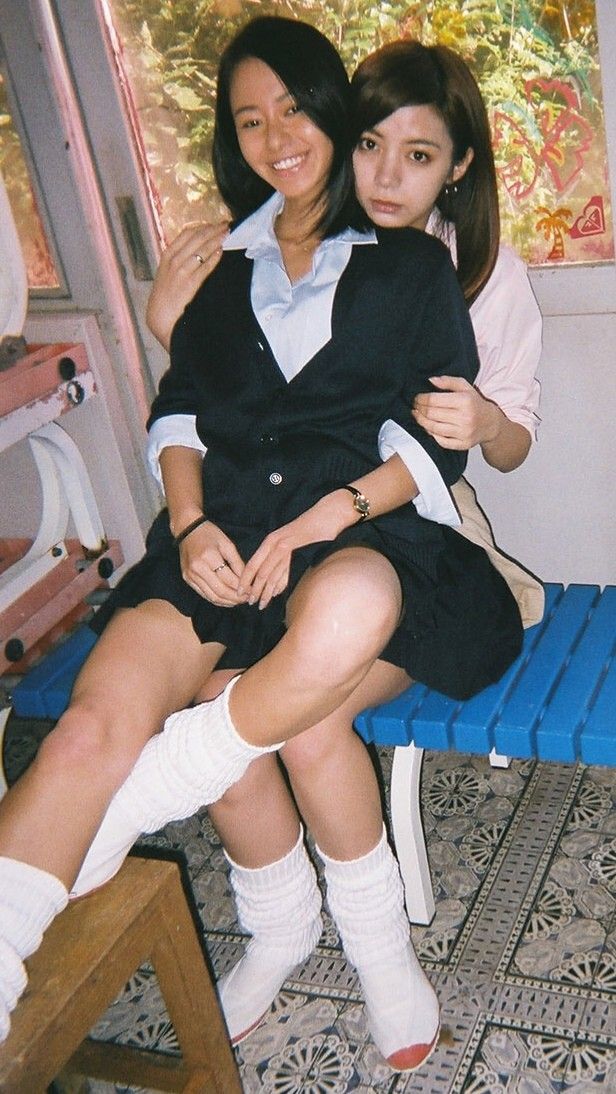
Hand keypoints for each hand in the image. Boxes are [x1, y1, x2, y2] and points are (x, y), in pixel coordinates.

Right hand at [146, 221, 228, 349]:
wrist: (160, 315)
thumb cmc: (165, 294)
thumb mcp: (167, 271)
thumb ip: (178, 258)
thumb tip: (196, 247)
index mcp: (167, 254)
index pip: (187, 233)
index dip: (203, 226)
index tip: (215, 224)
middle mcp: (173, 260)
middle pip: (197, 238)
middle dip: (213, 229)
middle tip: (227, 224)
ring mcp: (181, 271)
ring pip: (202, 249)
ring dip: (216, 239)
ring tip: (228, 234)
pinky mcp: (190, 283)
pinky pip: (205, 267)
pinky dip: (214, 258)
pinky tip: (222, 251)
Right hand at [179, 520, 245, 606]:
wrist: (187, 530)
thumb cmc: (209, 534)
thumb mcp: (227, 544)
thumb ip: (237, 563)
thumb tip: (247, 581)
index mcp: (209, 557)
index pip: (229, 579)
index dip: (242, 588)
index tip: (252, 591)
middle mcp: (197, 569)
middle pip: (220, 591)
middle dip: (236, 598)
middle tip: (247, 599)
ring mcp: (190, 576)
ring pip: (212, 596)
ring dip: (227, 602)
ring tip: (239, 601)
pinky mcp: (187, 580)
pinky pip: (204, 595)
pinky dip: (217, 600)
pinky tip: (227, 600)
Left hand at [240, 494, 347, 610]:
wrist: (328, 514)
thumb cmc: (313, 530)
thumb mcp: (293, 543)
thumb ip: (282, 560)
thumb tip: (274, 584)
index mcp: (270, 541)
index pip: (252, 564)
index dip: (245, 580)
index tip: (240, 593)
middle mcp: (273, 542)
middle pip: (258, 571)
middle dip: (252, 589)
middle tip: (249, 603)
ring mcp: (283, 544)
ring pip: (269, 573)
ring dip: (264, 591)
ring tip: (261, 604)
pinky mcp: (294, 545)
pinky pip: (284, 570)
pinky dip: (279, 584)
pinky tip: (276, 594)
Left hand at [412, 375, 500, 449]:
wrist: (490, 423)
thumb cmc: (474, 403)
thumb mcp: (465, 387)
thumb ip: (448, 381)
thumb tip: (430, 380)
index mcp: (465, 401)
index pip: (434, 400)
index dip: (421, 399)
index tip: (417, 398)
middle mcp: (465, 418)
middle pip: (431, 414)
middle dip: (419, 409)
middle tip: (415, 406)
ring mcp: (464, 433)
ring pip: (433, 428)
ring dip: (421, 421)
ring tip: (417, 416)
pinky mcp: (463, 444)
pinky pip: (441, 441)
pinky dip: (431, 434)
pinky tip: (428, 427)